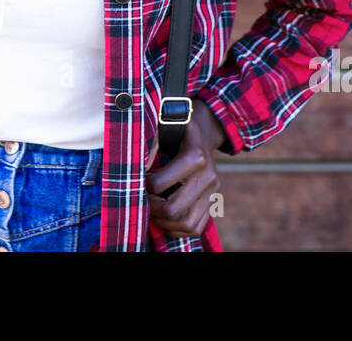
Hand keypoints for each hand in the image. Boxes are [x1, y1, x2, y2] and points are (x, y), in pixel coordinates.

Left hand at [144, 99, 224, 237]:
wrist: (204, 133)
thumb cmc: (177, 128)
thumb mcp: (165, 123)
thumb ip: (151, 138)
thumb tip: (138, 161)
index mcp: (196, 155)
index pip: (159, 184)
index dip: (143, 185)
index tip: (139, 178)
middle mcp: (209, 177)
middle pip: (174, 209)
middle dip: (152, 207)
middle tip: (142, 198)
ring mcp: (213, 192)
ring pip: (186, 224)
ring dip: (163, 221)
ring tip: (151, 209)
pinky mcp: (213, 203)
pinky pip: (195, 229)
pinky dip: (177, 228)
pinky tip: (164, 216)